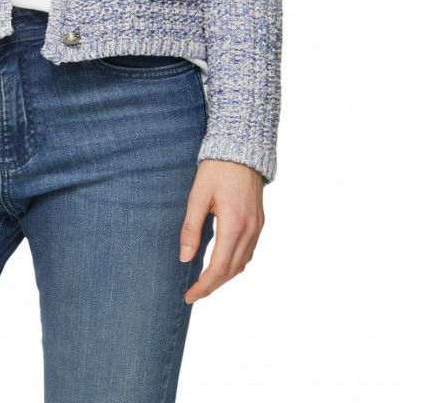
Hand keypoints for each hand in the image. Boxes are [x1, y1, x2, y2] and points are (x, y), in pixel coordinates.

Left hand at [179, 159, 264, 303]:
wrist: (241, 149)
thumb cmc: (217, 170)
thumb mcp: (198, 196)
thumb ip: (191, 229)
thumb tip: (184, 258)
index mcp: (234, 225)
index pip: (219, 268)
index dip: (204, 286)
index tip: (189, 295)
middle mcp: (250, 230)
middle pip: (232, 271)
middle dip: (212, 286)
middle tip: (193, 294)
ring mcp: (258, 227)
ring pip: (243, 264)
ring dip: (224, 277)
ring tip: (205, 282)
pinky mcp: (259, 222)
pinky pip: (249, 252)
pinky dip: (235, 263)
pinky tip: (221, 263)